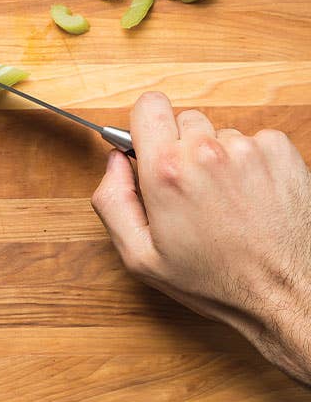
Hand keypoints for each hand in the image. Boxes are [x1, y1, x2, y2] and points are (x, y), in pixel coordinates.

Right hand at [92, 92, 310, 383]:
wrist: (288, 296)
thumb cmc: (217, 281)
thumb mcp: (141, 257)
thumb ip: (112, 200)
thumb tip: (115, 161)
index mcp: (167, 171)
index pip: (148, 105)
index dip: (146, 124)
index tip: (152, 145)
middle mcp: (206, 152)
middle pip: (183, 119)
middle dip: (182, 146)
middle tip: (191, 187)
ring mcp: (247, 149)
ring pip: (219, 133)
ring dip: (218, 156)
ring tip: (227, 198)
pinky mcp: (280, 153)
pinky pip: (254, 140)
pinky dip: (251, 161)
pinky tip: (252, 195)